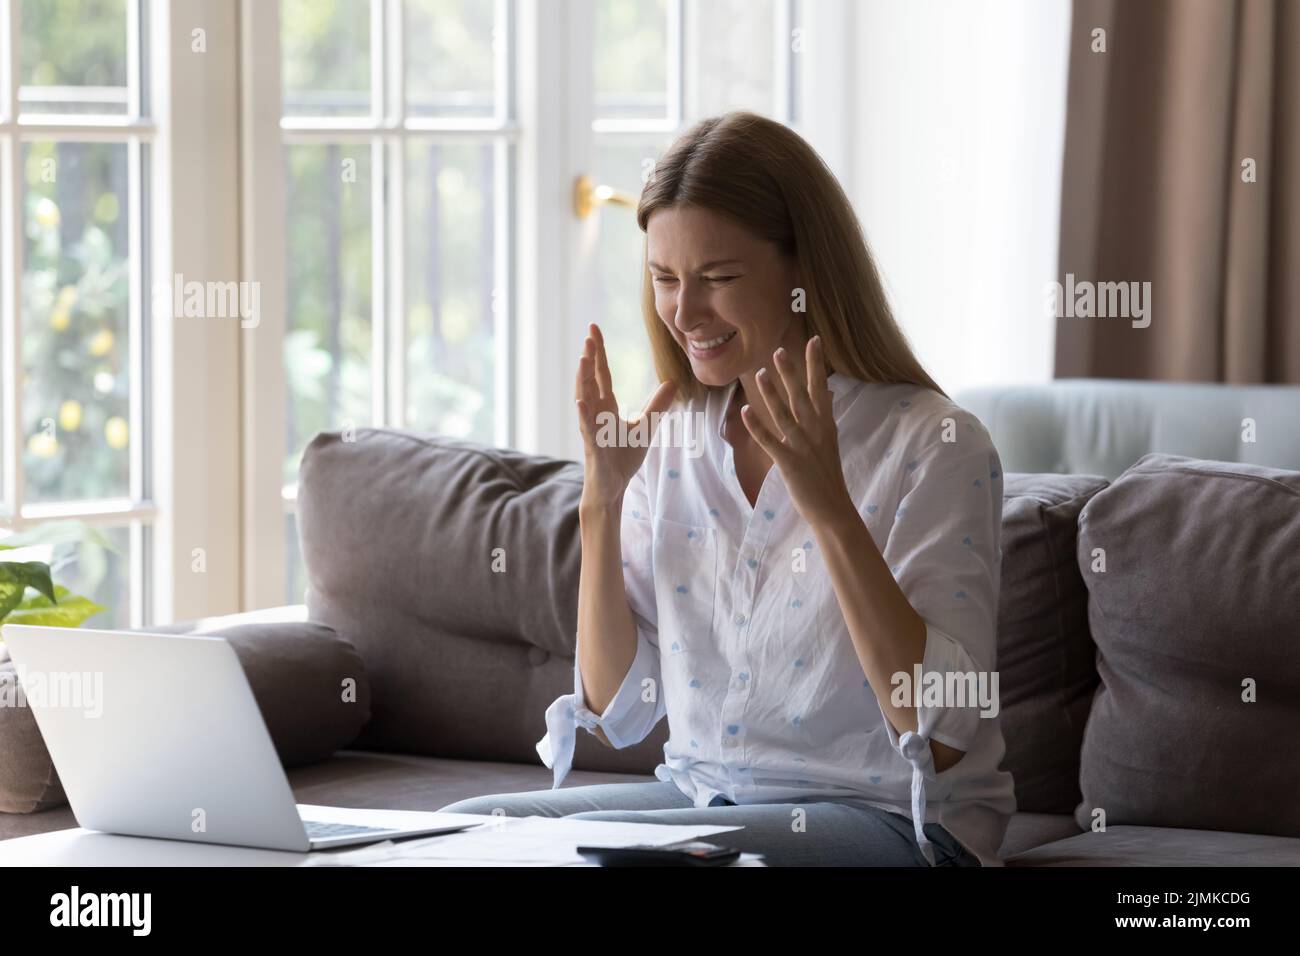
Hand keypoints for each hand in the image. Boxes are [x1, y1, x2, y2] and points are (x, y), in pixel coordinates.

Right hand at [575, 323, 676, 508]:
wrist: (612, 487)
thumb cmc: (622, 458)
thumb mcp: (646, 427)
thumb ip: (657, 406)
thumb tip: (672, 383)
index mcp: (605, 406)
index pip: (601, 374)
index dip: (599, 352)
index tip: (594, 329)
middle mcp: (594, 413)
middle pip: (590, 380)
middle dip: (590, 357)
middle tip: (589, 334)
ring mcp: (591, 428)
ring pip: (584, 398)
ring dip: (583, 379)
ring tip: (583, 358)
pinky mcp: (592, 446)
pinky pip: (587, 428)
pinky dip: (583, 414)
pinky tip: (581, 401)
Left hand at [740, 336, 853, 527]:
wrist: (834, 510)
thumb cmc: (828, 476)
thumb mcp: (830, 441)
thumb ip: (825, 416)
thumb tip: (827, 394)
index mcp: (826, 425)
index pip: (820, 388)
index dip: (816, 364)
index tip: (813, 340)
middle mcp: (815, 432)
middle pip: (802, 396)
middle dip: (791, 372)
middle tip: (778, 349)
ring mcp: (802, 447)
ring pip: (784, 414)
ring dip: (772, 393)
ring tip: (761, 372)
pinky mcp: (790, 463)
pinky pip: (770, 441)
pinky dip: (757, 425)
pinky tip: (745, 411)